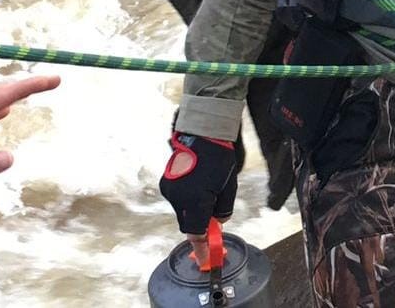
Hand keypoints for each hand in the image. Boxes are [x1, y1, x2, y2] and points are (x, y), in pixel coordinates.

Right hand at [160, 131, 239, 265]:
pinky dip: (187, 200)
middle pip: (188, 225)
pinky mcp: (165, 185)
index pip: (196, 233)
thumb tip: (217, 222)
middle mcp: (178, 198)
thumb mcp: (229, 186)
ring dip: (194, 210)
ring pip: (182, 213)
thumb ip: (223, 209)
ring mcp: (170, 191)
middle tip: (214, 216)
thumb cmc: (218, 158)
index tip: (205, 259)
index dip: (202, 248)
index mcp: (196, 200)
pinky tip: (197, 184)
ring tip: (207, 188)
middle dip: (200, 225)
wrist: (200, 134)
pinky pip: (177, 201)